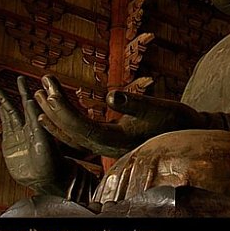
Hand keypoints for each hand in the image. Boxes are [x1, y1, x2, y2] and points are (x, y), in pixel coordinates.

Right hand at [0, 76, 68, 194]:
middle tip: (14, 77)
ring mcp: (19, 134)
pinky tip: (2, 106)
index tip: (21, 80)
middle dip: (16, 90)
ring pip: (9, 112)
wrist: (44, 178)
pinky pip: (6, 126)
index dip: (26, 92)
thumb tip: (31, 104)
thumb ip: (38, 124)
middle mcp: (29, 126)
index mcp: (38, 124)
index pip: (31, 104)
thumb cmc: (51, 161)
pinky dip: (3, 115)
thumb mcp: (45, 141)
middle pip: (19, 104)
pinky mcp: (10, 144)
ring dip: (4, 100)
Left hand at [35, 74, 206, 157]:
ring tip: (41, 96)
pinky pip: (80, 134)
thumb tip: (110, 94)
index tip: (50, 85)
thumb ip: (134, 103)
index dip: (62, 106)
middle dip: (54, 107)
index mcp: (115, 140)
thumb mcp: (157, 108)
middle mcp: (106, 147)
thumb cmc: (175, 120)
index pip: (79, 125)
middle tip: (43, 83)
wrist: (188, 133)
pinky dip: (66, 122)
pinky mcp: (110, 141)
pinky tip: (59, 112)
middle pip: (71, 129)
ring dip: (56, 115)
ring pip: (72, 134)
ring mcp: (107, 146)